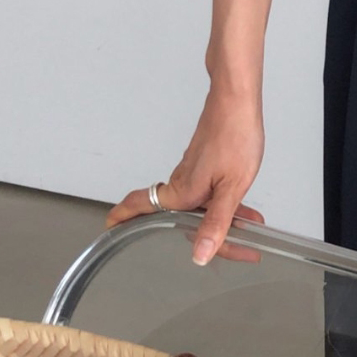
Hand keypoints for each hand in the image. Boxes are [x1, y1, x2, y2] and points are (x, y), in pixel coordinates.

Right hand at [105, 88, 265, 266]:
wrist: (237, 100)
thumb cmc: (234, 135)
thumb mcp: (232, 186)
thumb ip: (217, 222)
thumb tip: (200, 255)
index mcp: (181, 192)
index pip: (142, 211)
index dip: (125, 220)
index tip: (110, 227)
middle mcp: (182, 182)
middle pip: (177, 218)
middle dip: (200, 237)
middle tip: (231, 249)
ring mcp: (193, 170)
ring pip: (197, 205)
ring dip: (216, 220)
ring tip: (245, 228)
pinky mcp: (205, 162)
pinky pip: (208, 191)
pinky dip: (222, 203)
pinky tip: (243, 205)